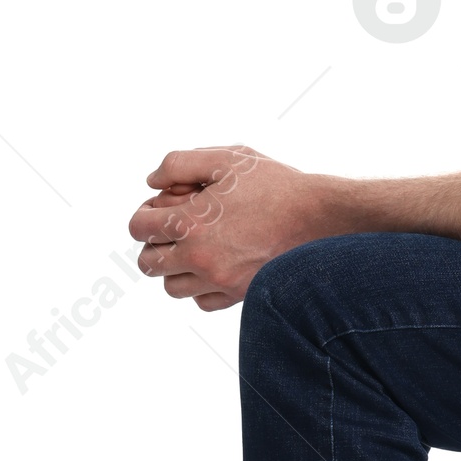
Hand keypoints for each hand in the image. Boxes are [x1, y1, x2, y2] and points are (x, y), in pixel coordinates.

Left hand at [128, 146, 335, 309]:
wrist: (322, 217)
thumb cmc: (276, 186)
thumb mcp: (227, 158)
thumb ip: (179, 164)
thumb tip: (152, 182)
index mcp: (191, 222)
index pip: (139, 228)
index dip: (144, 215)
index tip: (160, 210)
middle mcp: (200, 257)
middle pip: (149, 262)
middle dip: (155, 244)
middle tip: (173, 230)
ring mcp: (221, 279)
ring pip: (172, 286)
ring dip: (174, 269)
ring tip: (193, 250)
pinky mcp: (240, 294)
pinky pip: (202, 302)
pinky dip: (200, 288)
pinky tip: (214, 267)